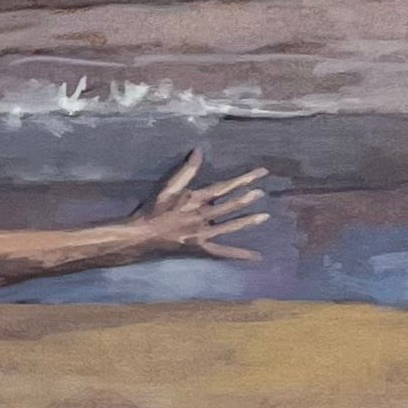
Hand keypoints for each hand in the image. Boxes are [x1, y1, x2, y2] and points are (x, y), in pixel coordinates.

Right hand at [134, 149, 270, 262]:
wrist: (142, 236)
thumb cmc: (154, 210)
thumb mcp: (169, 187)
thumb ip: (186, 170)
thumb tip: (199, 150)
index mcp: (197, 200)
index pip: (225, 187)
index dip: (244, 180)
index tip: (260, 173)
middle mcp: (203, 216)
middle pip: (230, 206)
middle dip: (247, 198)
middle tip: (263, 192)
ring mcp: (203, 234)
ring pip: (230, 226)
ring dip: (247, 221)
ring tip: (265, 216)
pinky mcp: (201, 248)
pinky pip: (223, 252)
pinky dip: (239, 254)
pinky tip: (256, 257)